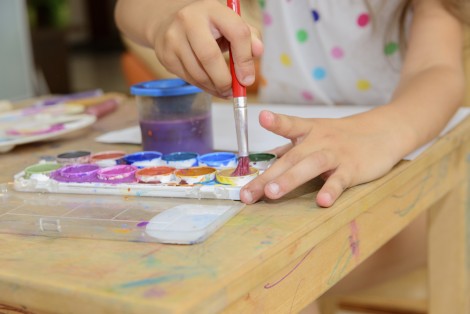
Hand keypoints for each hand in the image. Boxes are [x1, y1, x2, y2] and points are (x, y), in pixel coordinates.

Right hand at [152, 0, 262, 97]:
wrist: (167, 22)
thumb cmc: (207, 25)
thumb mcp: (229, 23)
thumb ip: (249, 37)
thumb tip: (258, 52)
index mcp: (212, 9)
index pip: (237, 33)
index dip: (245, 59)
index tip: (248, 78)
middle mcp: (189, 20)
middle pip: (210, 57)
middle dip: (225, 80)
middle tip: (233, 90)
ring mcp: (174, 38)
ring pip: (198, 73)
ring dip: (215, 87)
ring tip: (224, 90)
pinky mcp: (166, 55)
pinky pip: (189, 79)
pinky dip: (204, 87)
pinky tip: (211, 86)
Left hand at [240, 110, 408, 206]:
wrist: (384, 131)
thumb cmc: (342, 137)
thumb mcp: (317, 135)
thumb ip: (293, 147)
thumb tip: (267, 158)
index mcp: (309, 131)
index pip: (290, 125)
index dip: (276, 121)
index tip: (262, 117)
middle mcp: (319, 141)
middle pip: (291, 158)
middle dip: (268, 176)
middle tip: (248, 194)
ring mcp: (336, 154)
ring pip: (311, 166)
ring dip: (290, 180)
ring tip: (272, 194)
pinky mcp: (353, 168)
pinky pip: (340, 180)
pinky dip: (331, 190)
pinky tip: (322, 202)